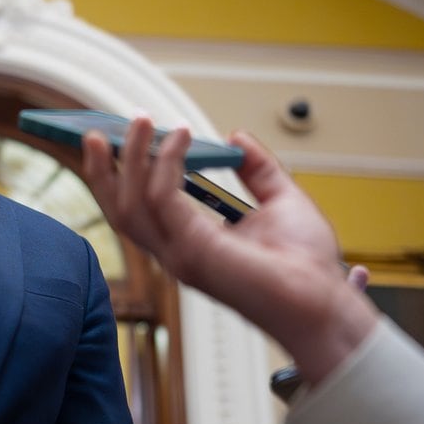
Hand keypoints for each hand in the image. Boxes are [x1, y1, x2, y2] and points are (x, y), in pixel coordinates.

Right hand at [80, 118, 377, 382]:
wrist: (324, 301)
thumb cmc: (307, 267)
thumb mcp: (282, 201)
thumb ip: (258, 170)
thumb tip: (237, 137)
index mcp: (189, 246)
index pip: (138, 213)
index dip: (121, 178)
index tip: (119, 143)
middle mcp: (176, 253)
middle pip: (120, 210)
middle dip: (104, 171)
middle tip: (99, 133)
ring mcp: (181, 255)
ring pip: (130, 203)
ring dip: (130, 158)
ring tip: (141, 122)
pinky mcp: (194, 249)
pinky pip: (163, 197)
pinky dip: (167, 163)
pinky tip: (180, 139)